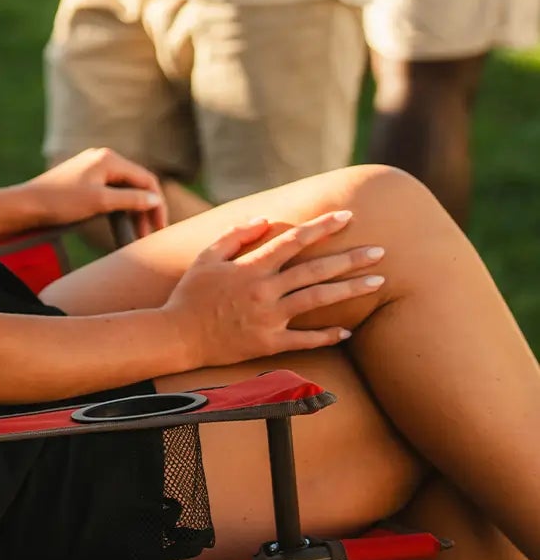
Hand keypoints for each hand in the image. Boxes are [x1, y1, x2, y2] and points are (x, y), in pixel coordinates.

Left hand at [28, 147, 166, 237]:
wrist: (26, 205)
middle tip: (149, 236)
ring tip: (137, 235)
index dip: (157, 204)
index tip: (160, 229)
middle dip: (146, 210)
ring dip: (133, 212)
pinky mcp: (85, 180)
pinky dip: (119, 209)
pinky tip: (121, 225)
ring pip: (124, 190)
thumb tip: (155, 199)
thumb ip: (131, 199)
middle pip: (136, 185)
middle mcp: (103, 159)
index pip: (146, 179)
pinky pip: (110, 193)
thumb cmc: (62, 202)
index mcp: (109, 159)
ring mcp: (93, 168)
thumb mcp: (100, 202)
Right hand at [165, 212, 385, 367]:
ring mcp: (270, 318)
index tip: (346, 216)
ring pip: (317, 301)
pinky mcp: (270, 343)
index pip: (293, 240)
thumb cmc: (191, 293)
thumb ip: (235, 235)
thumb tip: (265, 219)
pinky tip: (349, 331)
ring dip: (350, 290)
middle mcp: (264, 291)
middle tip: (381, 251)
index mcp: (250, 267)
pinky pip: (306, 340)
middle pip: (315, 270)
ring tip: (378, 282)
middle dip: (350, 258)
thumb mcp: (206, 256)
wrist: (178, 335)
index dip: (321, 227)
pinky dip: (328, 335)